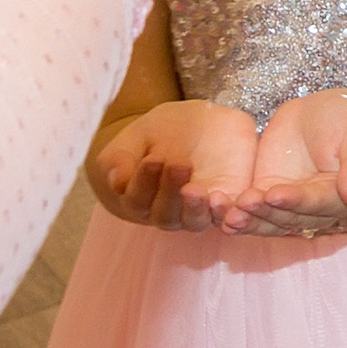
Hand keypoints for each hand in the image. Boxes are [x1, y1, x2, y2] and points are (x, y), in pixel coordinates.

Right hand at [93, 100, 258, 231]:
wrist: (194, 126)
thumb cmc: (157, 134)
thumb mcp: (138, 137)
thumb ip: (122, 160)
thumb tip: (119, 182)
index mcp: (139, 198)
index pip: (137, 198)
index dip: (145, 180)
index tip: (154, 159)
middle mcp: (166, 211)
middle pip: (165, 214)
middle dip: (172, 191)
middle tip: (180, 165)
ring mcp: (196, 210)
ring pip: (194, 221)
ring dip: (197, 209)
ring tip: (200, 191)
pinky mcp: (225, 203)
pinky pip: (226, 217)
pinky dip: (227, 214)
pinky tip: (227, 201)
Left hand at [231, 89, 346, 235]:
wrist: (323, 113)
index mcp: (339, 198)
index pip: (315, 203)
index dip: (295, 201)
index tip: (274, 194)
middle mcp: (312, 209)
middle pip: (287, 218)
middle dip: (264, 213)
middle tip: (243, 204)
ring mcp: (287, 204)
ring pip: (266, 221)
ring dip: (246, 221)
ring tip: (227, 214)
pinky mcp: (265, 194)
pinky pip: (250, 211)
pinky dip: (234, 214)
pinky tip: (218, 212)